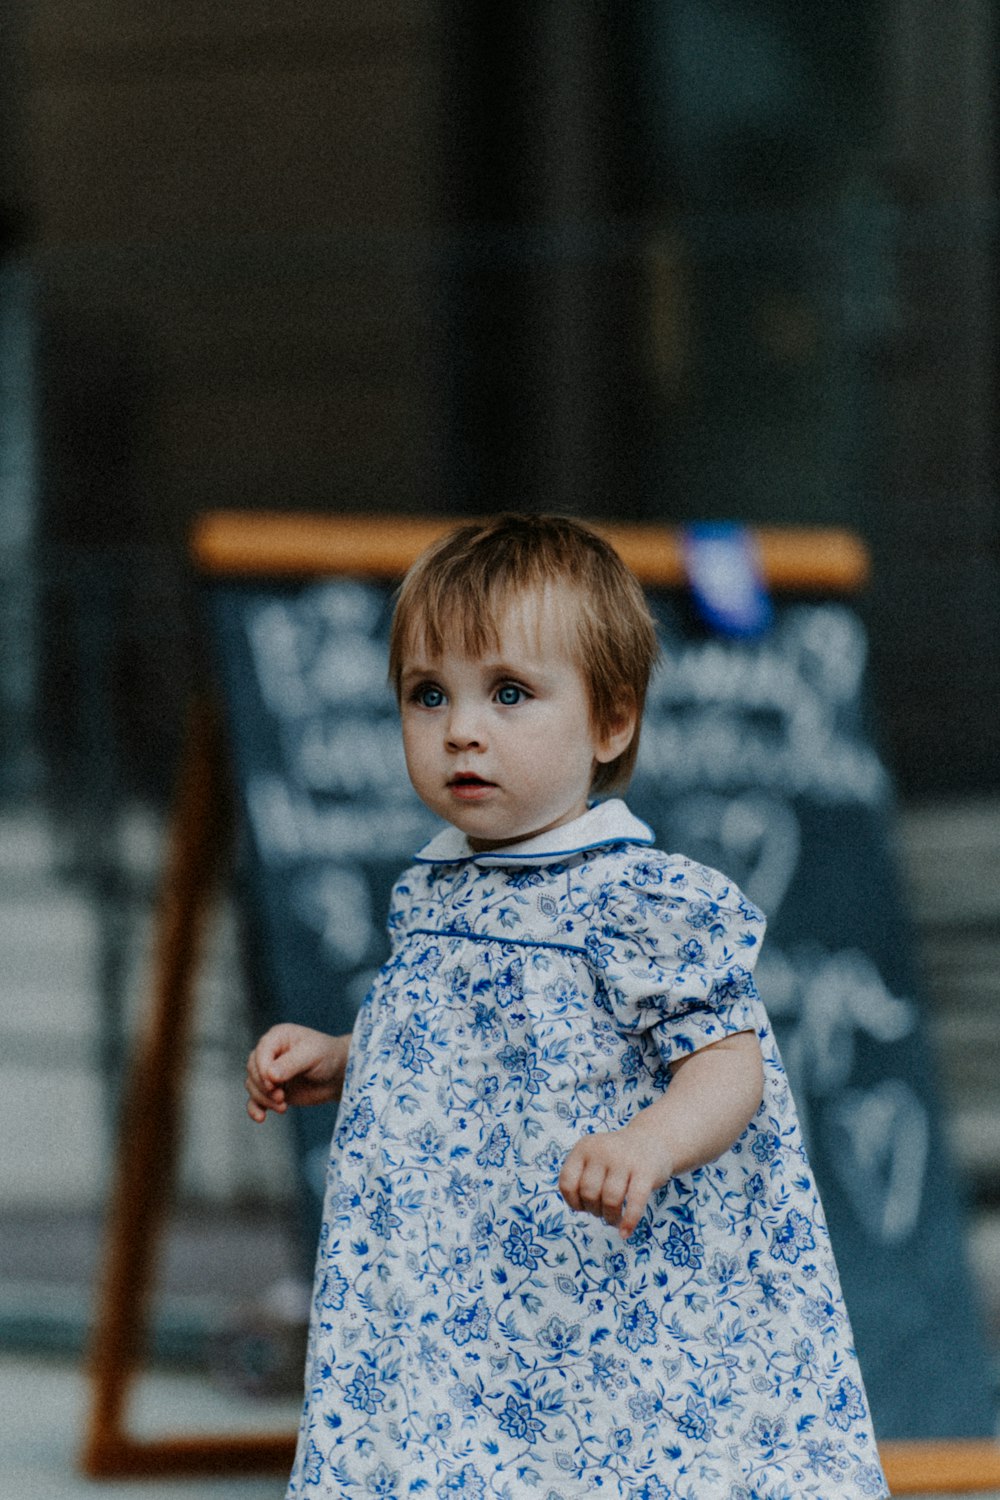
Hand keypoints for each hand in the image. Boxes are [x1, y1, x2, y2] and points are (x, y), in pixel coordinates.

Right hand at [245, 1024, 350, 1121]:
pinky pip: (255, 1099)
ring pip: (252, 1085)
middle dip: (264, 1087)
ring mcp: (269, 1072)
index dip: (262, 1070)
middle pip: (253, 1070)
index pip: (260, 1053)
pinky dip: (255, 1108)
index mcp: (277, 1037)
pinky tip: (261, 1118)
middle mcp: (270, 1053)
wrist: (339, 1076)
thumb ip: (291, 1064)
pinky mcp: (272, 1090)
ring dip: (263, 1099)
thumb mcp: (312, 1055)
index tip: (273, 1084)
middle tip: (281, 1098)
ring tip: (282, 1106)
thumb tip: (270, 1076)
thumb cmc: (328, 1057)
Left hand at [559, 1115, 673, 1239]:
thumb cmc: (617, 1158)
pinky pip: (635, 1202)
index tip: (583, 1206)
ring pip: (610, 1200)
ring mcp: (625, 1159)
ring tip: (614, 1219)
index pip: (567, 1182)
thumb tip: (579, 1207)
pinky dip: (629, 1222)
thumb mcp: (594, 1157)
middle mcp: (602, 1150)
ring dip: (610, 1217)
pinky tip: (625, 1233)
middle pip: (589, 1193)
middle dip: (594, 1210)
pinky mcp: (646, 1171)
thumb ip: (582, 1177)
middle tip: (603, 1212)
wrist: (652, 1140)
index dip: (573, 1201)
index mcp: (585, 1147)